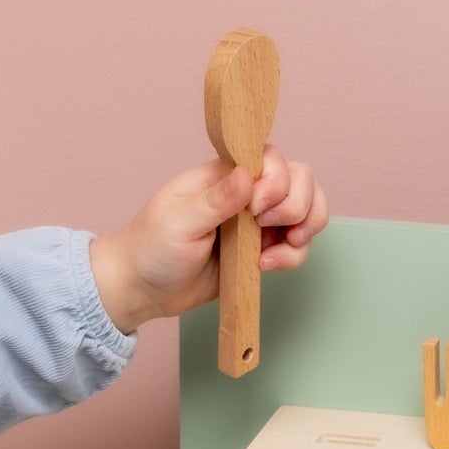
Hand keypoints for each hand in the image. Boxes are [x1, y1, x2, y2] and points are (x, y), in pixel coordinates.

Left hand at [90, 146, 329, 332]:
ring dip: (304, 229)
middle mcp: (246, 193)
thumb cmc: (150, 249)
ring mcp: (257, 222)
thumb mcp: (178, 222)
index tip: (255, 209)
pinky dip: (294, 256)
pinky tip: (264, 266)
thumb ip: (215, 201)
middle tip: (266, 227)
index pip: (271, 158)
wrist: (142, 290)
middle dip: (296, 204)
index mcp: (224, 175)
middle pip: (300, 178)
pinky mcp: (261, 250)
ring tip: (277, 251)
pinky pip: (297, 246)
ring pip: (306, 210)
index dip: (276, 181)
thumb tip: (247, 176)